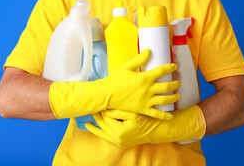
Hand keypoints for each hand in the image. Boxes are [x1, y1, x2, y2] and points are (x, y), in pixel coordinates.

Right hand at [49, 49, 179, 118]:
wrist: (106, 94)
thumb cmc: (115, 80)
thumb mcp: (126, 67)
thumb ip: (139, 59)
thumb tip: (149, 51)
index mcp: (145, 77)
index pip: (162, 71)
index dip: (170, 67)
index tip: (174, 66)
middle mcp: (148, 89)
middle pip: (167, 86)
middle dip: (175, 84)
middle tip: (178, 82)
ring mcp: (146, 100)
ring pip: (165, 100)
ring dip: (174, 97)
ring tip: (178, 95)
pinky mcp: (143, 109)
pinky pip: (157, 114)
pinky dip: (165, 115)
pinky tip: (171, 116)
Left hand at [85, 105, 205, 147]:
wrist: (158, 131)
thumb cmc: (148, 120)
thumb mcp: (135, 113)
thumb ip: (120, 110)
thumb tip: (107, 107)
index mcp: (120, 132)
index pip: (105, 119)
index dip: (100, 109)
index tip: (95, 101)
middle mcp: (118, 139)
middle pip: (102, 124)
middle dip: (96, 115)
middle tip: (89, 105)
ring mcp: (118, 142)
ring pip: (101, 132)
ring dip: (94, 123)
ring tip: (86, 115)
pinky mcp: (120, 142)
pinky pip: (104, 137)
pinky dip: (97, 131)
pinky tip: (89, 126)